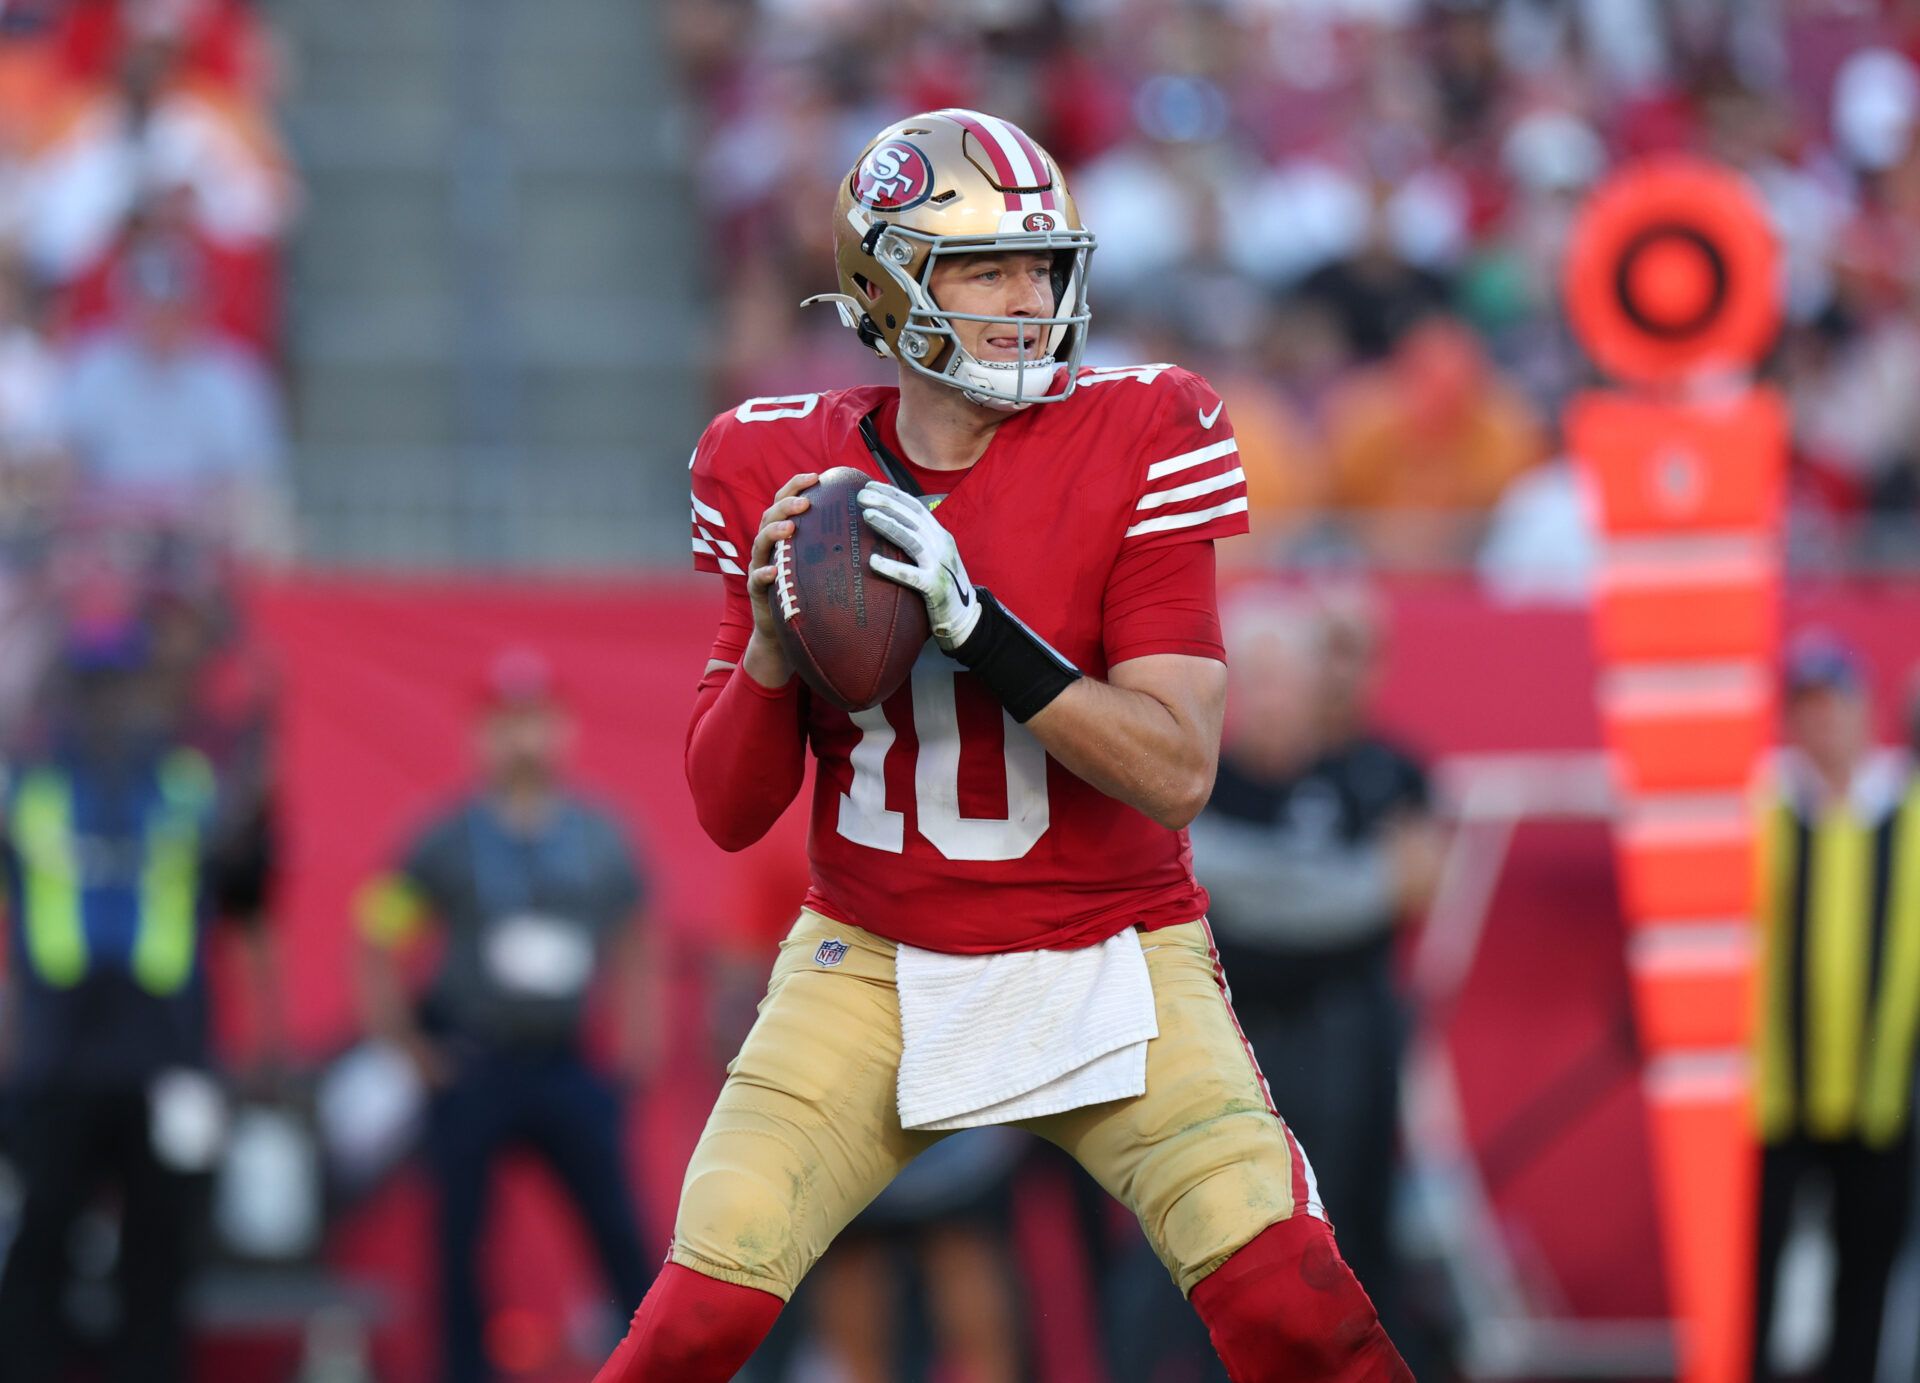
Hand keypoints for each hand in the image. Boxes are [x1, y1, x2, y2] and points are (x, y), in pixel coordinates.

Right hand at [743, 473, 818, 686]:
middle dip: (786, 505)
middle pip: (770, 515)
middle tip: (805, 503)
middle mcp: (769, 545)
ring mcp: (760, 565)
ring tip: (790, 528)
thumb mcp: (823, 561)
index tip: (816, 476)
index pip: (786, 500)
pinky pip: (756, 579)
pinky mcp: (756, 590)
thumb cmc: (810, 590)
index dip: (797, 485)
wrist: (785, 630)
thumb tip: (876, 520)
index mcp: (784, 533)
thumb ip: (835, 540)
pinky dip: (763, 574)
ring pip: (760, 542)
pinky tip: (773, 572)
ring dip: (774, 532)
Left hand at [857, 482, 980, 649]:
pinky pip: (912, 576)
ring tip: (867, 515)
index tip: (870, 485)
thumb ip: (917, 541)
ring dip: (889, 525)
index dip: (893, 494)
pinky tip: (873, 562)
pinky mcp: (935, 588)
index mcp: (940, 536)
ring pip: (913, 539)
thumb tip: (889, 526)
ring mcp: (940, 566)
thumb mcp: (934, 557)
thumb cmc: (943, 586)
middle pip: (912, 517)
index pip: (915, 507)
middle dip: (887, 503)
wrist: (965, 618)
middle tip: (861, 495)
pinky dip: (893, 568)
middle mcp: (941, 546)